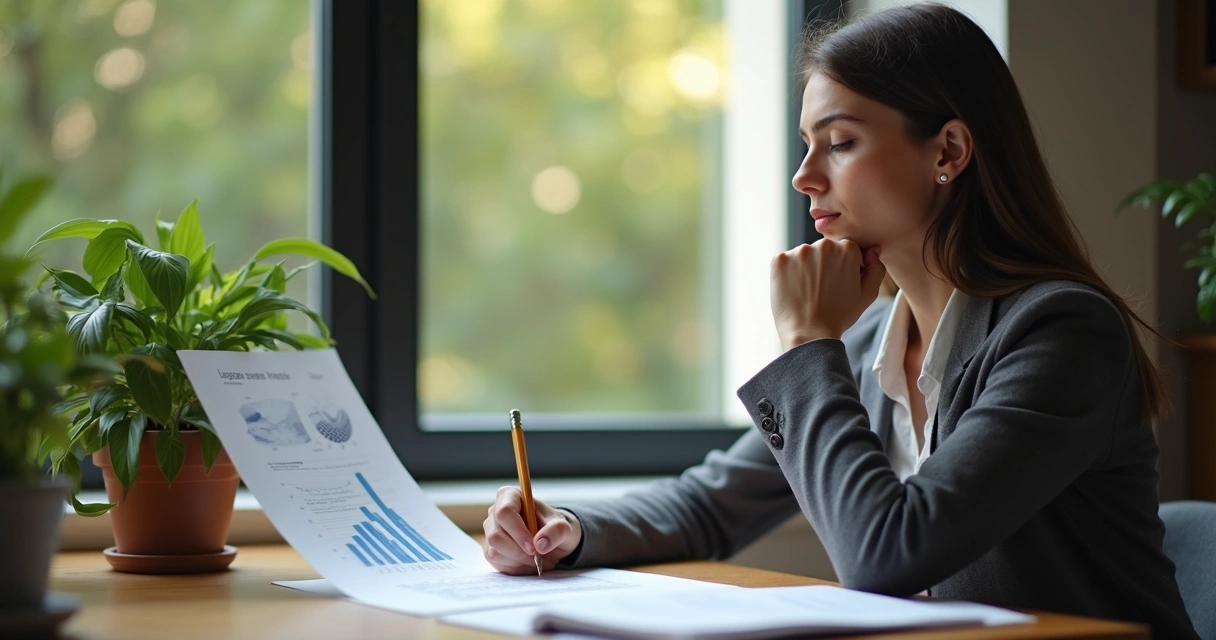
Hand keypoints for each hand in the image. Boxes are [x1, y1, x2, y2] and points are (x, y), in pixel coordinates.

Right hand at [483, 486, 582, 574]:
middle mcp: (495, 512)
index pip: (504, 512)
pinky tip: (526, 562)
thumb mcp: (564, 527)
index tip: (534, 547)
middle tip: (538, 557)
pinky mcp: (490, 549)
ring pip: (494, 550)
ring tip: (536, 559)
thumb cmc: (555, 528)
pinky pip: (496, 562)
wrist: (553, 543)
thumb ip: (556, 531)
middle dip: (519, 551)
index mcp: (511, 496)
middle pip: (496, 535)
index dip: (517, 531)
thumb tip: (540, 544)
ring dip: (518, 559)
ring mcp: (491, 531)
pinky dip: (514, 566)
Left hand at [770, 239, 885, 349]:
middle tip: (822, 290)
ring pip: (804, 255)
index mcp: (848, 248)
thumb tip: (873, 250)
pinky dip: (787, 273)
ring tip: (807, 292)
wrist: (809, 334)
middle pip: (823, 250)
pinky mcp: (779, 260)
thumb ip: (876, 269)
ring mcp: (799, 251)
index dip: (842, 268)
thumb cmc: (839, 316)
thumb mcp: (868, 294)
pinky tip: (793, 290)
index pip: (844, 250)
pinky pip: (784, 261)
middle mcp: (824, 245)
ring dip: (805, 268)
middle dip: (823, 265)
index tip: (837, 285)